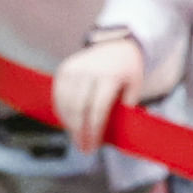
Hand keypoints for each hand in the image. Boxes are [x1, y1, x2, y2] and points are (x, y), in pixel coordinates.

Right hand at [50, 33, 141, 150]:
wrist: (116, 44)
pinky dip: (61, 112)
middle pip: (79, 108)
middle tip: (83, 148)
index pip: (97, 109)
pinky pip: (58, 95)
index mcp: (109, 76)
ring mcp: (74, 69)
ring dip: (69, 125)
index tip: (93, 146)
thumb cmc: (127, 70)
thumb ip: (125, 108)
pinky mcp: (64, 69)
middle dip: (79, 132)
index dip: (94, 131)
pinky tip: (68, 123)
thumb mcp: (135, 86)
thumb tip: (115, 135)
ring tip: (77, 138)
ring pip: (65, 103)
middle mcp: (89, 71)